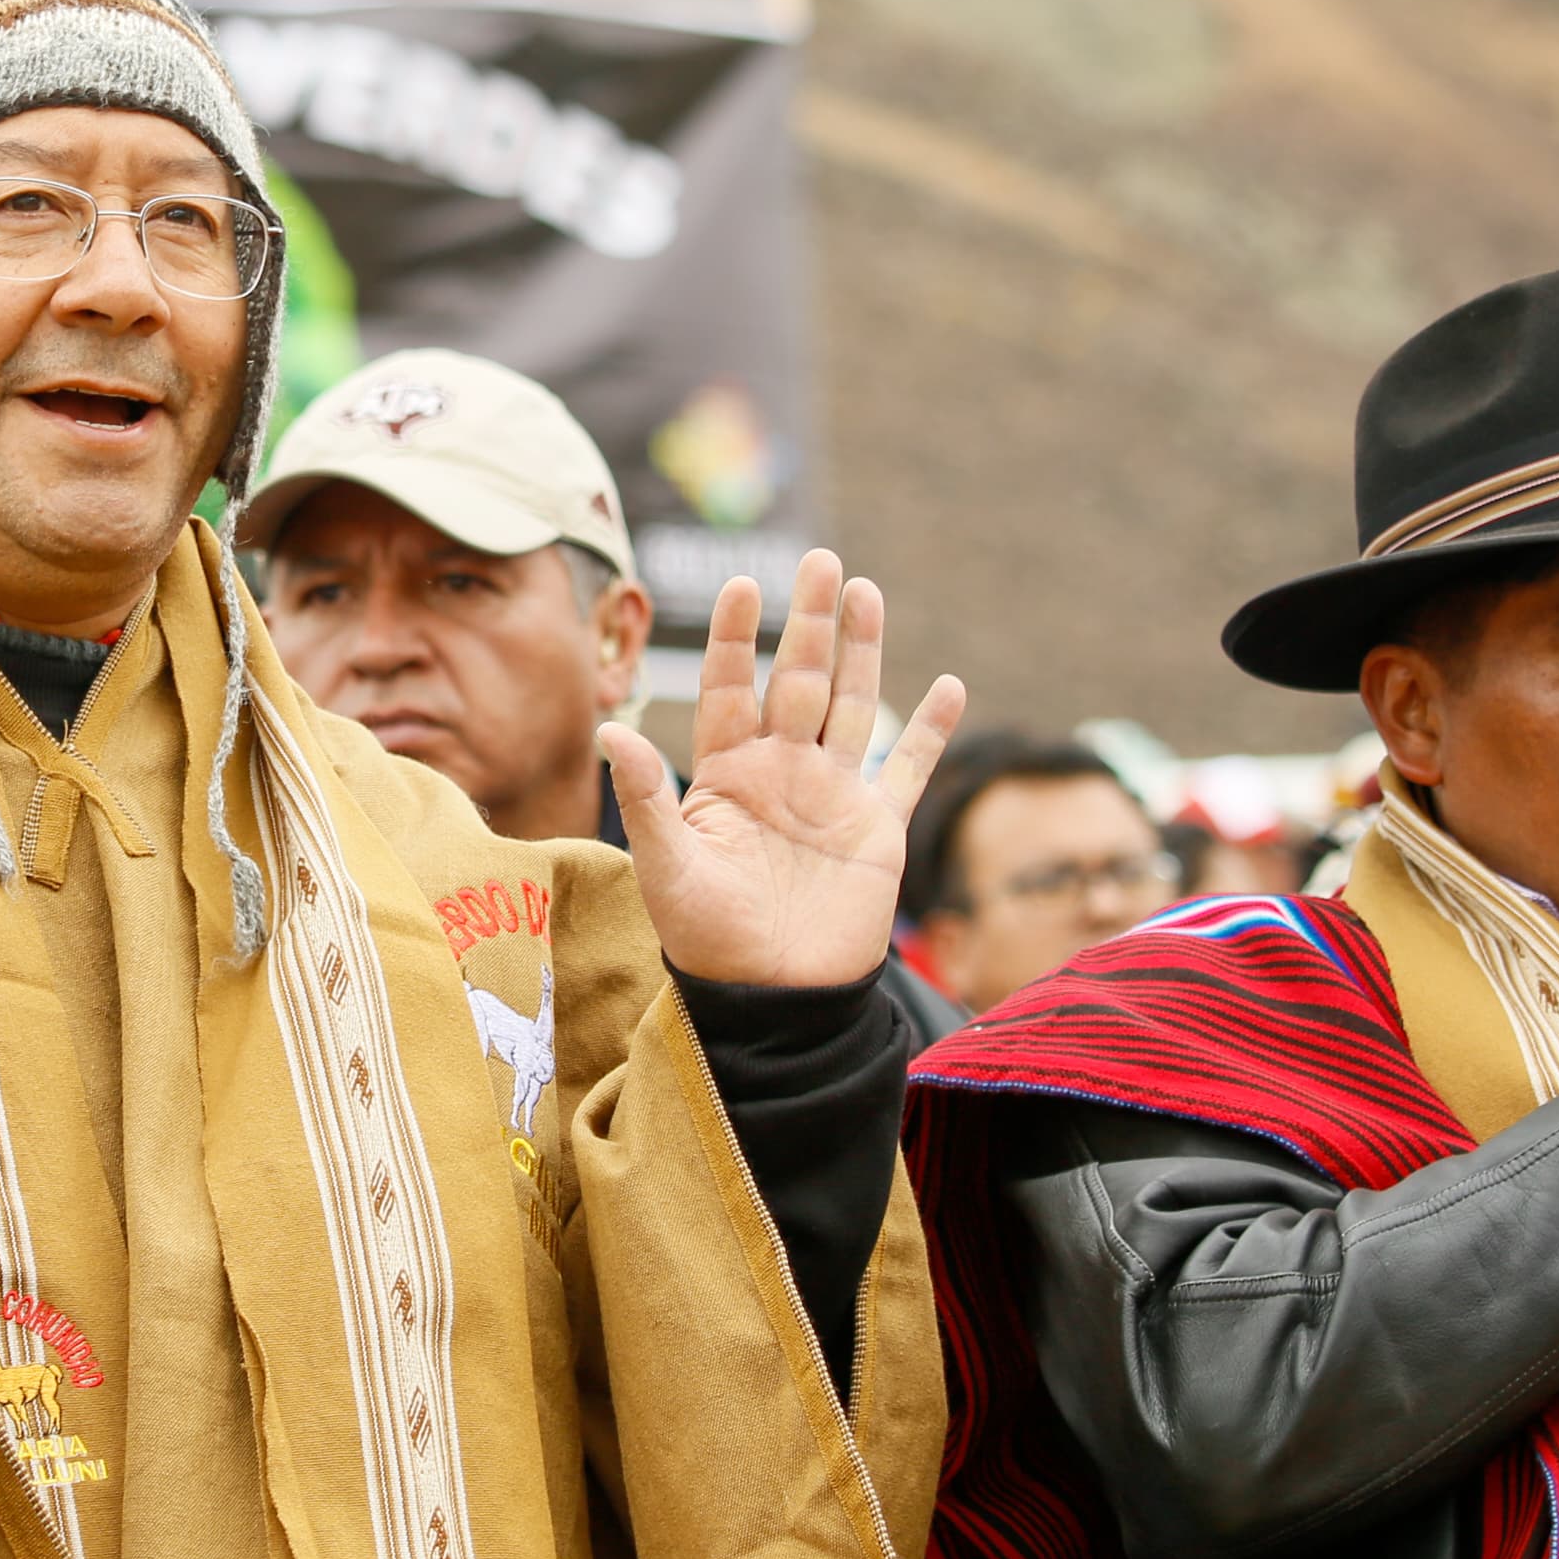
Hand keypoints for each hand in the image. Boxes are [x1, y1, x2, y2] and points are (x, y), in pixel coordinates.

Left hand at [599, 556, 966, 990]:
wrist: (771, 1000)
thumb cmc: (706, 938)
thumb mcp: (666, 865)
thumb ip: (645, 796)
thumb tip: (608, 731)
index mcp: (727, 773)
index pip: (728, 687)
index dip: (733, 637)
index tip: (741, 583)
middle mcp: (781, 772)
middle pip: (798, 679)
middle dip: (808, 621)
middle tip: (820, 558)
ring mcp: (832, 796)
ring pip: (851, 705)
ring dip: (862, 650)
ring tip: (866, 590)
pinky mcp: (878, 829)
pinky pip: (911, 770)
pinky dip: (932, 732)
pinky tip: (950, 686)